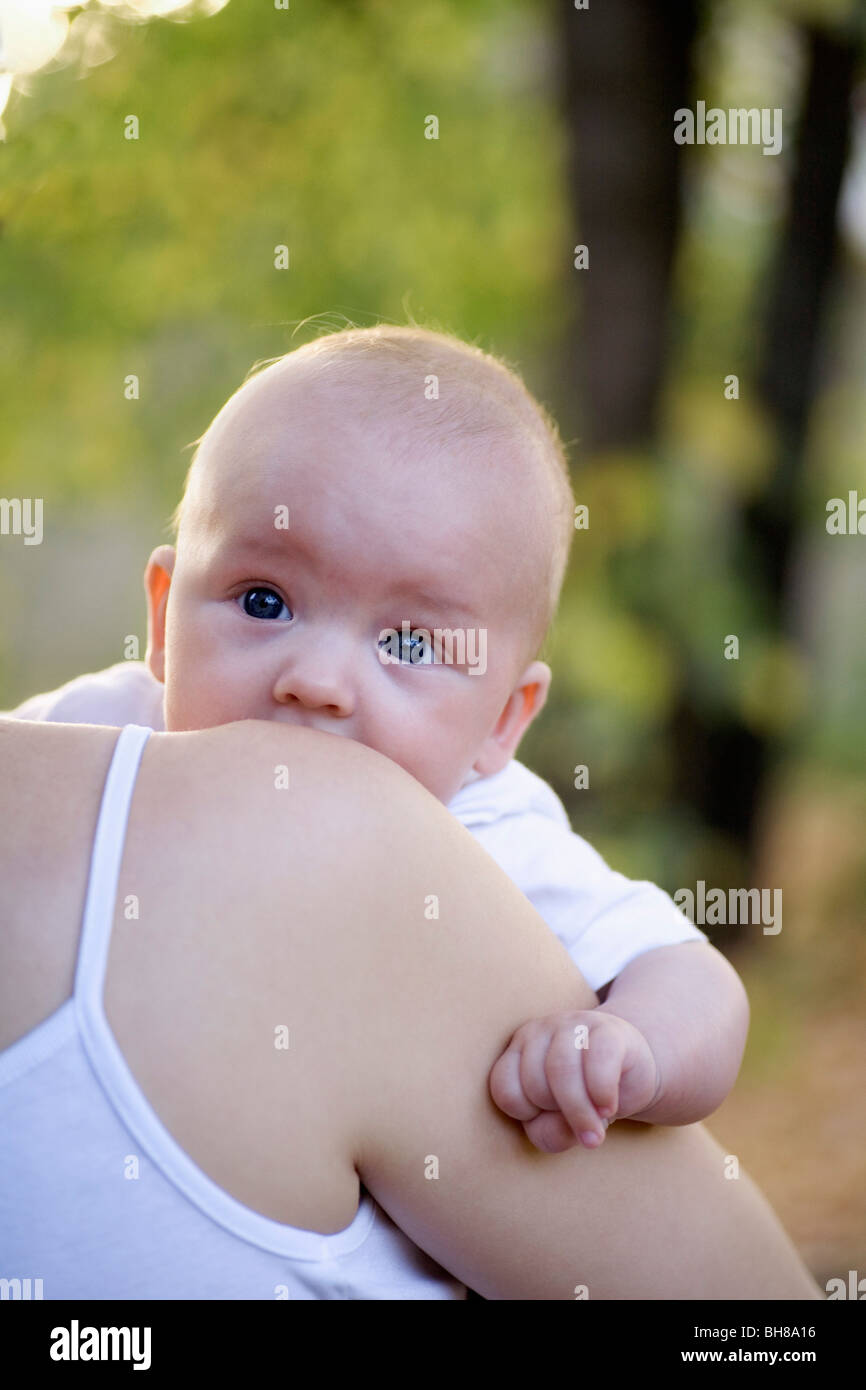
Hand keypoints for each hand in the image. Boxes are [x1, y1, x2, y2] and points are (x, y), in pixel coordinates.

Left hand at [489, 1008, 660, 1153]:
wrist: (633, 1071)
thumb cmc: (586, 1098)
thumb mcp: (559, 1124)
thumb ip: (550, 1134)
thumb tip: (569, 1129)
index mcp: (519, 1050)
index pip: (504, 1087)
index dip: (525, 1114)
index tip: (547, 1116)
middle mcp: (540, 1031)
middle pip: (534, 1083)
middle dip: (556, 1114)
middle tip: (577, 1121)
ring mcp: (574, 1024)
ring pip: (561, 1071)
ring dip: (579, 1113)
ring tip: (596, 1130)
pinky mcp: (609, 1030)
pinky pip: (598, 1062)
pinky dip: (602, 1094)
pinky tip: (609, 1108)